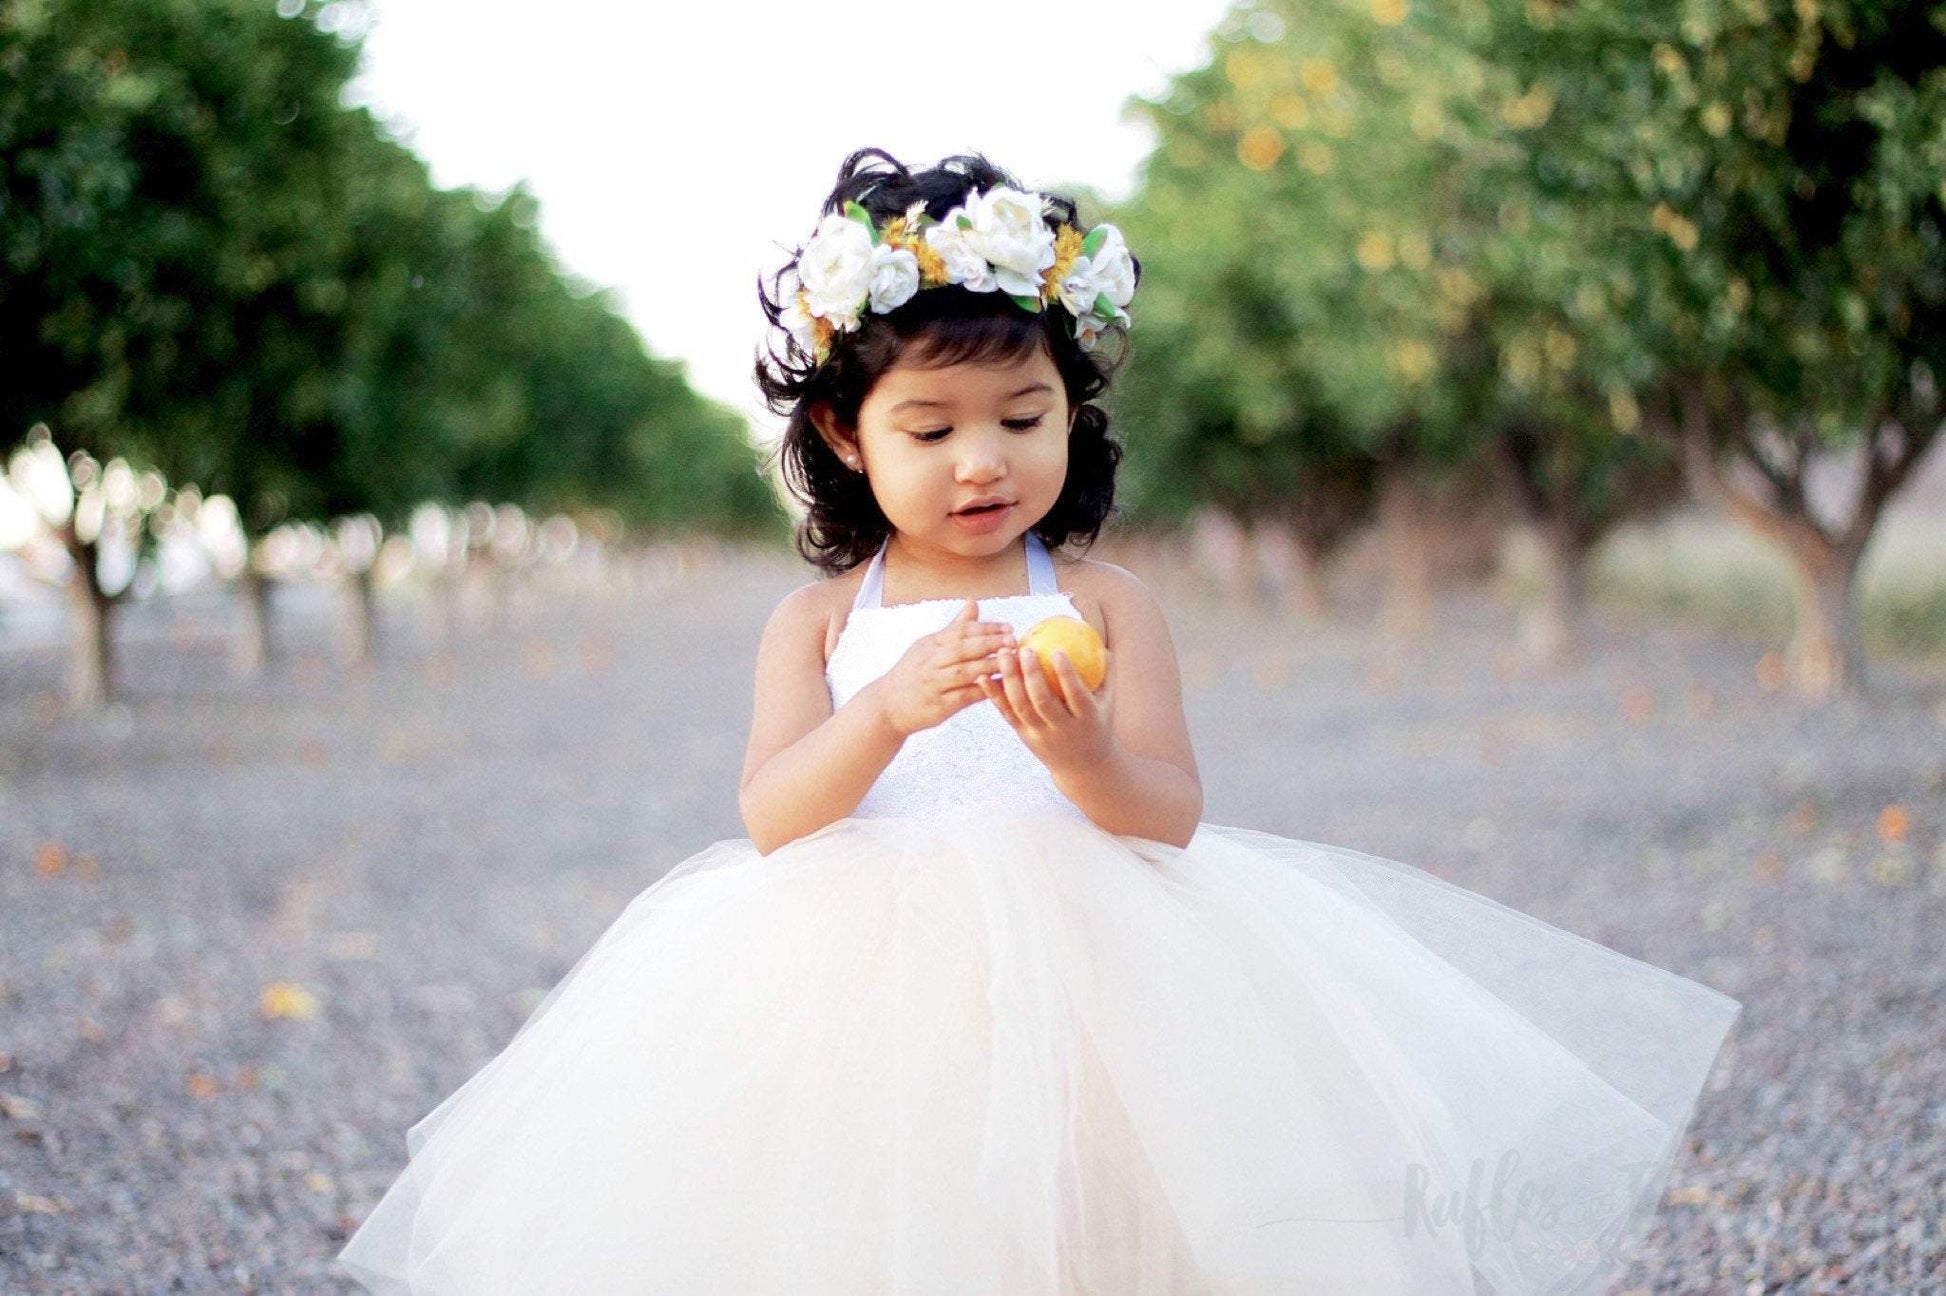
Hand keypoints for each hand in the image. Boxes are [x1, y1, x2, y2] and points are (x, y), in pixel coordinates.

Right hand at [867, 599, 1016, 738]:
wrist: (887, 706)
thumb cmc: (912, 674)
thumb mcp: (928, 646)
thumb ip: (954, 627)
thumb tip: (973, 602)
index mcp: (930, 644)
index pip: (960, 630)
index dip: (986, 628)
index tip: (1008, 627)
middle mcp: (931, 662)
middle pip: (963, 648)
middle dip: (990, 643)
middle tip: (1014, 641)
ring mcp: (934, 684)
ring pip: (965, 671)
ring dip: (989, 665)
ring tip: (1011, 661)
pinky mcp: (938, 705)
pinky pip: (964, 696)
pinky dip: (982, 690)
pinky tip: (1000, 687)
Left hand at [980, 637, 1114, 776]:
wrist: (1082, 767)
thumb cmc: (1097, 724)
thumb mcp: (1107, 703)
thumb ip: (1105, 674)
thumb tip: (1100, 642)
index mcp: (1087, 720)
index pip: (1076, 696)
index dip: (1067, 675)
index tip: (1057, 651)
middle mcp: (1062, 729)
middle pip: (1043, 702)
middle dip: (1032, 675)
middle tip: (1024, 649)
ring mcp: (1040, 735)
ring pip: (1021, 707)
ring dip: (1010, 679)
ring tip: (1004, 653)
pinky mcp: (1023, 736)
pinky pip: (1007, 713)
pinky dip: (994, 695)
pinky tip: (983, 676)